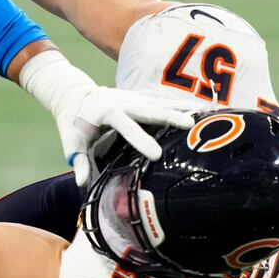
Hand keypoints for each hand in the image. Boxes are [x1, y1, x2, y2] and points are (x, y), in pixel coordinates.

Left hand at [72, 86, 195, 166]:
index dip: (141, 141)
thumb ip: (78, 161)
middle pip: (150, 110)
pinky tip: (203, 109)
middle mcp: (124, 103)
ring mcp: (135, 99)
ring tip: (207, 112)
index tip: (157, 155)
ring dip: (184, 107)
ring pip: (162, 103)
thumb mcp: (71, 142)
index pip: (126, 127)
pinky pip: (165, 102)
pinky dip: (184, 105)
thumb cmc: (73, 123)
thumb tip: (81, 182)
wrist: (75, 95)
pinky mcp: (142, 99)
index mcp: (106, 113)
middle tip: (191, 125)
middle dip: (170, 117)